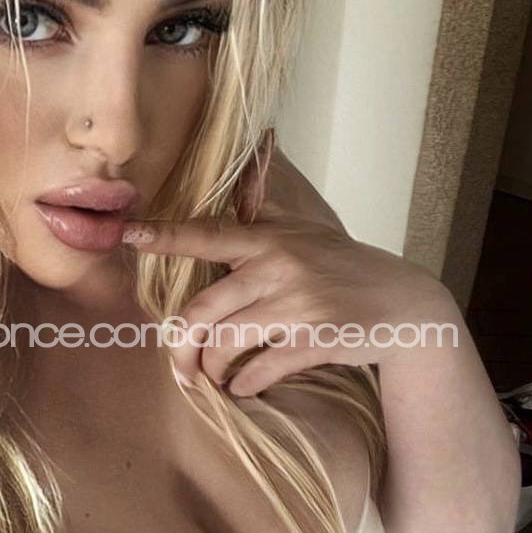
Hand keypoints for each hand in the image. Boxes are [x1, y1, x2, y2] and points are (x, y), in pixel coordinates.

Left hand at [122, 139, 455, 396]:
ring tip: (212, 378)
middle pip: (201, 311)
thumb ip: (266, 205)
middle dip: (180, 348)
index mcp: (268, 241)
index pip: (206, 235)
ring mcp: (296, 305)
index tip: (128, 234)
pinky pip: (259, 369)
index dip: (165, 236)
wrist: (403, 305)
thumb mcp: (303, 230)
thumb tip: (256, 144)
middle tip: (180, 370)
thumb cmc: (341, 266)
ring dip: (210, 370)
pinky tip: (243, 388)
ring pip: (225, 343)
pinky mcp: (315, 339)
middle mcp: (277, 268)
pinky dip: (244, 385)